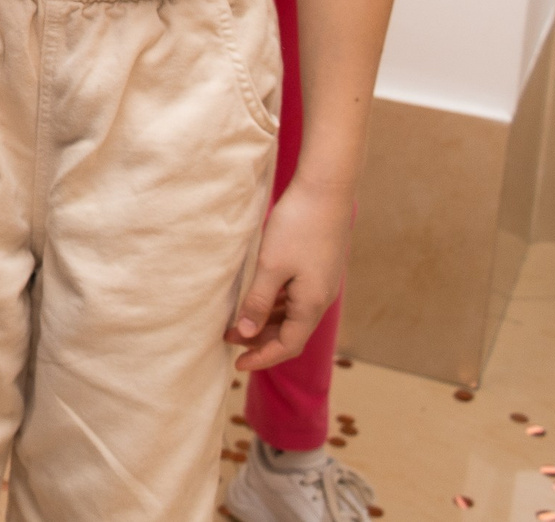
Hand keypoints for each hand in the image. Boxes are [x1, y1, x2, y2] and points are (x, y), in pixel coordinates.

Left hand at [227, 178, 350, 370]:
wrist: (326, 190)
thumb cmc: (298, 226)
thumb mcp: (271, 266)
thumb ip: (258, 302)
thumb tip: (246, 334)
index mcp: (312, 304)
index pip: (288, 345)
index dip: (262, 358)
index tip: (237, 365)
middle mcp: (321, 298)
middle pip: (291, 333)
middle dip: (260, 341)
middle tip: (228, 338)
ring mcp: (321, 283)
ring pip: (292, 315)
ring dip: (266, 322)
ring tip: (237, 321)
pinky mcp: (317, 267)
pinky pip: (295, 297)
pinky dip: (275, 304)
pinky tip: (257, 298)